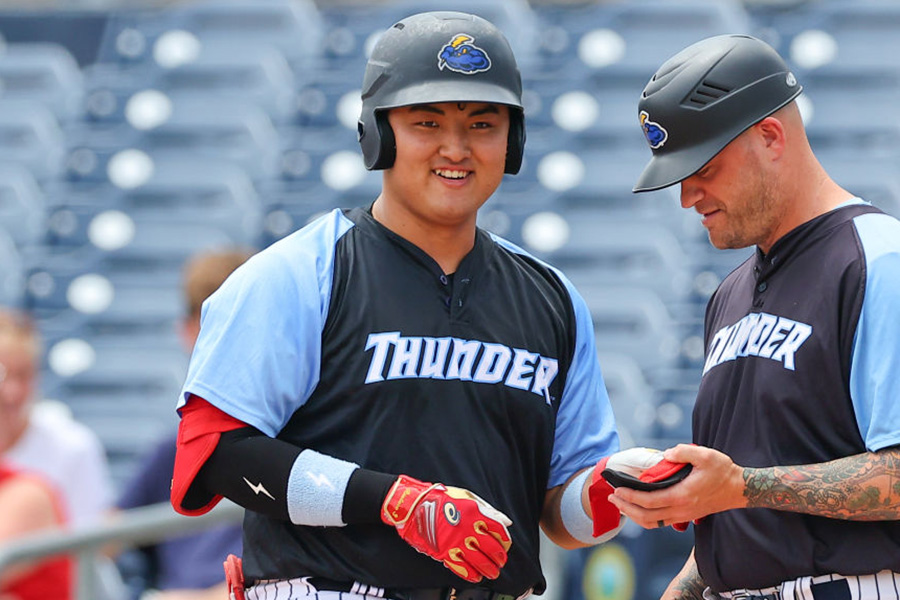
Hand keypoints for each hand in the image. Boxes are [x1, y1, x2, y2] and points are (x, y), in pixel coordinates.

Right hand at [381, 475, 512, 582]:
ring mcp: (456, 542)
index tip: (505, 544)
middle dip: (500, 558)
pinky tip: (476, 576)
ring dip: (489, 569)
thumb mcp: (467, 496)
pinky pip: (462, 568)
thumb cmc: (441, 498)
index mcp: (475, 513)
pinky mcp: (444, 552)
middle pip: (492, 548)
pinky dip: (472, 575)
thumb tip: (505, 521)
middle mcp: (468, 529)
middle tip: (500, 561)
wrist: (414, 505)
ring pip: (480, 561)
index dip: (505, 540)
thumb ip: (488, 509)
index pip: (498, 530)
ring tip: (492, 572)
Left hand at [607, 444, 745, 529]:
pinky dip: (645, 517)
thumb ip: (683, 452)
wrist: (740, 489)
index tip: (617, 488)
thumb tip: (665, 453)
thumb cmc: (723, 471)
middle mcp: (681, 509)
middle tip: (612, 497)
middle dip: (626, 507)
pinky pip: (660, 522)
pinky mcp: (685, 516)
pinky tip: (638, 507)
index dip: (630, 496)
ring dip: (633, 515)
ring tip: (620, 503)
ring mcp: (683, 515)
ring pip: (652, 523)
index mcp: (682, 496)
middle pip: (646, 516)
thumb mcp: (706, 455)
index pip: (649, 501)